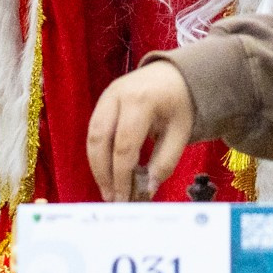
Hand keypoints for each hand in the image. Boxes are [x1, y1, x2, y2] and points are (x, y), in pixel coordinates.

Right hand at [87, 63, 197, 201]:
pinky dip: (98, 154)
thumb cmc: (180, 102)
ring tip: (108, 190)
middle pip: (100, 140)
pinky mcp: (102, 101)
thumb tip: (147, 189)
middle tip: (111, 198)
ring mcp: (106, 96)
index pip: (124, 145)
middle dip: (103, 173)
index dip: (121, 175)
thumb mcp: (181, 131)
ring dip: (97, 166)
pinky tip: (107, 172)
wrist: (174, 73)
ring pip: (92, 136)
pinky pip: (94, 131)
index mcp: (141, 101)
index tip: (123, 198)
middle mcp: (117, 95)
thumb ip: (165, 161)